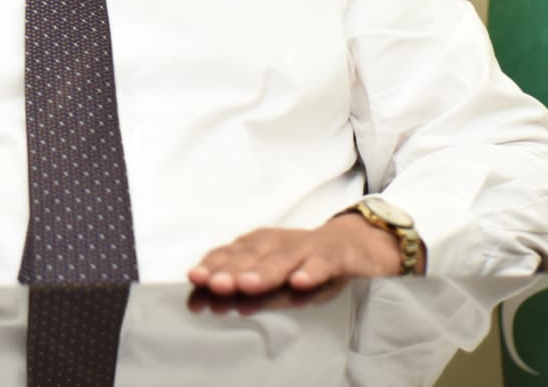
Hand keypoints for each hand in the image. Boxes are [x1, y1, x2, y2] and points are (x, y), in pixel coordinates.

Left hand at [186, 212, 407, 295]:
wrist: (352, 245)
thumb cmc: (303, 265)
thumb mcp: (270, 281)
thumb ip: (236, 293)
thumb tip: (197, 303)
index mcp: (257, 246)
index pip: (229, 255)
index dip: (212, 267)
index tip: (196, 281)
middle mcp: (277, 243)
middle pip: (251, 256)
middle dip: (232, 271)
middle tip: (215, 285)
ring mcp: (305, 248)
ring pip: (282, 259)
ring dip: (264, 272)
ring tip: (247, 285)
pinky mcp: (334, 256)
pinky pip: (321, 264)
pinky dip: (310, 272)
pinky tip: (299, 282)